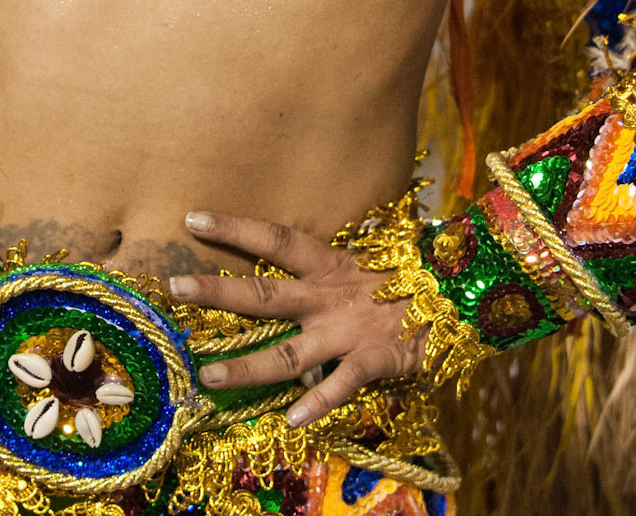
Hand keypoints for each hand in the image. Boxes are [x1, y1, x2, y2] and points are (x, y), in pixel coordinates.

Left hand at [168, 212, 422, 428]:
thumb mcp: (357, 266)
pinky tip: (293, 417)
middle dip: (218, 291)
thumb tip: (278, 261)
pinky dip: (319, 400)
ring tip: (207, 376)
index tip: (192, 219)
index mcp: (326, 264)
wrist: (460, 294)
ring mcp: (349, 330)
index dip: (235, 228)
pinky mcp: (375, 359)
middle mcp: (329, 295)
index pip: (273, 239)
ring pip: (288, 352)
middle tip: (174, 286)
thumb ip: (321, 271)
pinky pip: (342, 383)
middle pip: (264, 293)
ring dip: (246, 365)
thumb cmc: (402, 281)